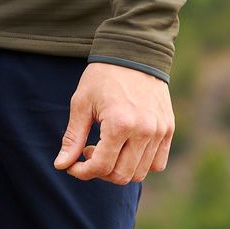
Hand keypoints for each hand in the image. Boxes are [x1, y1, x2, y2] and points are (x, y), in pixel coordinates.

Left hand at [53, 62, 174, 183]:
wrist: (132, 53)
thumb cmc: (102, 76)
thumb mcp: (81, 103)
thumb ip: (73, 137)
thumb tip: (61, 165)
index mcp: (120, 123)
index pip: (102, 166)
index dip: (83, 171)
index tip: (72, 165)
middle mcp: (144, 131)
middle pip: (122, 175)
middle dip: (100, 171)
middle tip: (89, 151)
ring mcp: (160, 131)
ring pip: (140, 172)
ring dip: (119, 169)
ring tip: (106, 147)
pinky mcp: (168, 129)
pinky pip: (157, 163)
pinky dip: (140, 163)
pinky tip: (125, 147)